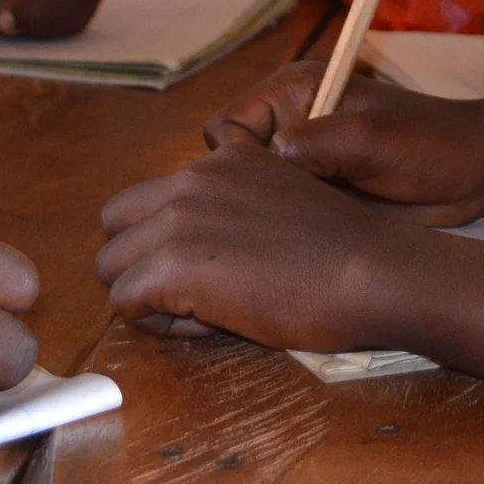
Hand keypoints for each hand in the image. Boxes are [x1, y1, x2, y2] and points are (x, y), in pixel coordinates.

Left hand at [97, 139, 424, 349]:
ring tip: (205, 310)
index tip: (216, 265)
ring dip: (148, 295)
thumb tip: (208, 236)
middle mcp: (191, 178)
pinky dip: (159, 324)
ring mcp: (178, 219)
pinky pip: (127, 304)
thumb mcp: (285, 195)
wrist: (371, 271)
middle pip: (115, 228)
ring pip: (112, 268)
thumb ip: (240, 199)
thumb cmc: (342, 250)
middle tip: (193, 293)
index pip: (149, 200)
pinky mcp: (172, 265)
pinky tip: (210, 323)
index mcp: (222, 159)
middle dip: (141, 264)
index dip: (169, 241)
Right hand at [202, 61, 483, 224]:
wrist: (475, 173)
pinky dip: (281, 230)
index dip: (236, 158)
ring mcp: (302, 162)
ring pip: (249, 194)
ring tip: (292, 234)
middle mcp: (289, 124)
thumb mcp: (372, 139)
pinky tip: (302, 245)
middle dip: (246, 192)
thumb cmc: (429, 144)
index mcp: (292, 93)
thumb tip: (268, 159)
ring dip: (263, 215)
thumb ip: (318, 142)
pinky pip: (275, 213)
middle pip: (229, 164)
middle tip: (281, 217)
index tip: (272, 185)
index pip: (226, 125)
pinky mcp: (315, 194)